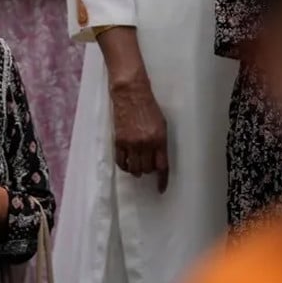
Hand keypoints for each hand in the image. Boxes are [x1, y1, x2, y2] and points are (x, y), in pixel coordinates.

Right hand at [109, 76, 169, 192]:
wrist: (131, 94)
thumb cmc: (149, 107)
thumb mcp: (161, 125)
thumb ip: (160, 143)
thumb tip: (158, 160)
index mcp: (159, 139)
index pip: (162, 166)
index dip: (162, 180)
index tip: (160, 188)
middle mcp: (145, 144)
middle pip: (147, 169)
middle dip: (149, 170)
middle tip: (147, 165)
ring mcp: (131, 143)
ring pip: (134, 168)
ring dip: (137, 170)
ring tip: (137, 165)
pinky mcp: (119, 141)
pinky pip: (121, 162)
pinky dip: (125, 166)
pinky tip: (127, 164)